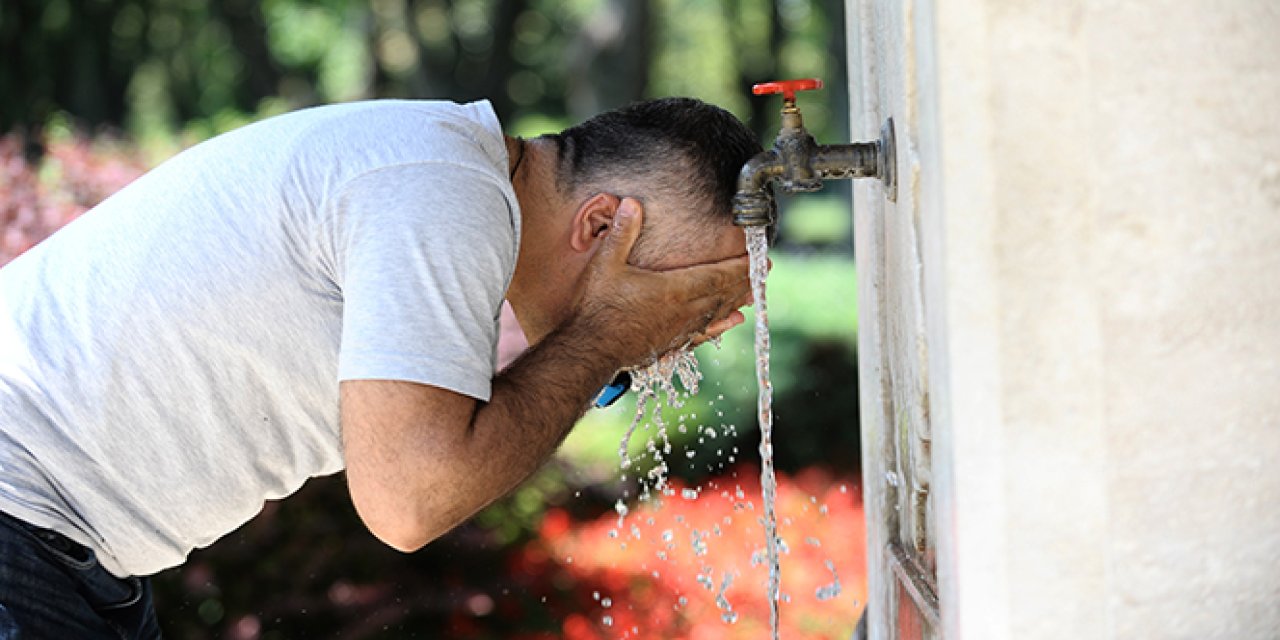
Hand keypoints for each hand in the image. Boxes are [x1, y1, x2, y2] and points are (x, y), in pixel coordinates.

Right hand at [568, 198, 750, 368]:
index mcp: (673, 289)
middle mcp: (683, 311)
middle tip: (765, 270)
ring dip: (737, 300)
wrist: (590, 350)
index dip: (740, 266)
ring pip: (717, 313)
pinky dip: (721, 325)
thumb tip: (632, 204)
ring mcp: (678, 330)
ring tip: (755, 293)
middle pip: (723, 293)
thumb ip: (622, 233)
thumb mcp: (606, 264)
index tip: (760, 257)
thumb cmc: (597, 308)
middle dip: (745, 280)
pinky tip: (731, 322)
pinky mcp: (670, 344)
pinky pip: (704, 333)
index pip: (717, 275)